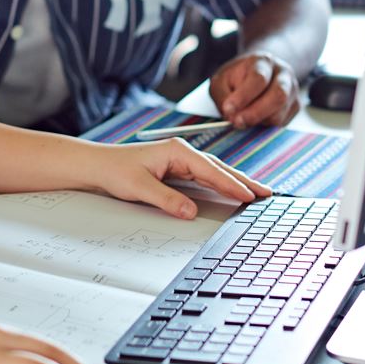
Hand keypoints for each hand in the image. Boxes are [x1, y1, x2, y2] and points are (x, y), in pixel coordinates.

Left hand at [86, 138, 270, 219]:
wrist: (97, 165)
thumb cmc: (115, 171)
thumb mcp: (139, 188)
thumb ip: (167, 200)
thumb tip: (191, 212)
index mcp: (177, 151)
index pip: (211, 170)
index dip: (232, 184)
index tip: (250, 195)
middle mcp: (182, 153)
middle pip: (220, 168)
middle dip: (243, 181)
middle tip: (266, 193)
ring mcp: (180, 160)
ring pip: (214, 172)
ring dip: (235, 182)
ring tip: (256, 193)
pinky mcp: (176, 169)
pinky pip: (205, 177)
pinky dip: (220, 184)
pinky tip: (230, 191)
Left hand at [208, 52, 299, 128]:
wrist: (259, 72)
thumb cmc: (237, 77)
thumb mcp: (222, 80)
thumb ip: (223, 96)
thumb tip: (232, 116)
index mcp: (264, 61)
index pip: (258, 78)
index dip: (244, 96)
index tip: (228, 109)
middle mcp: (283, 74)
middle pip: (278, 95)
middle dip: (255, 113)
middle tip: (237, 122)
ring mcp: (293, 90)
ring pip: (280, 113)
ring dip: (259, 121)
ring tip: (243, 118)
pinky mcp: (295, 106)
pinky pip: (282, 123)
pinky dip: (266, 125)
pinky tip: (255, 118)